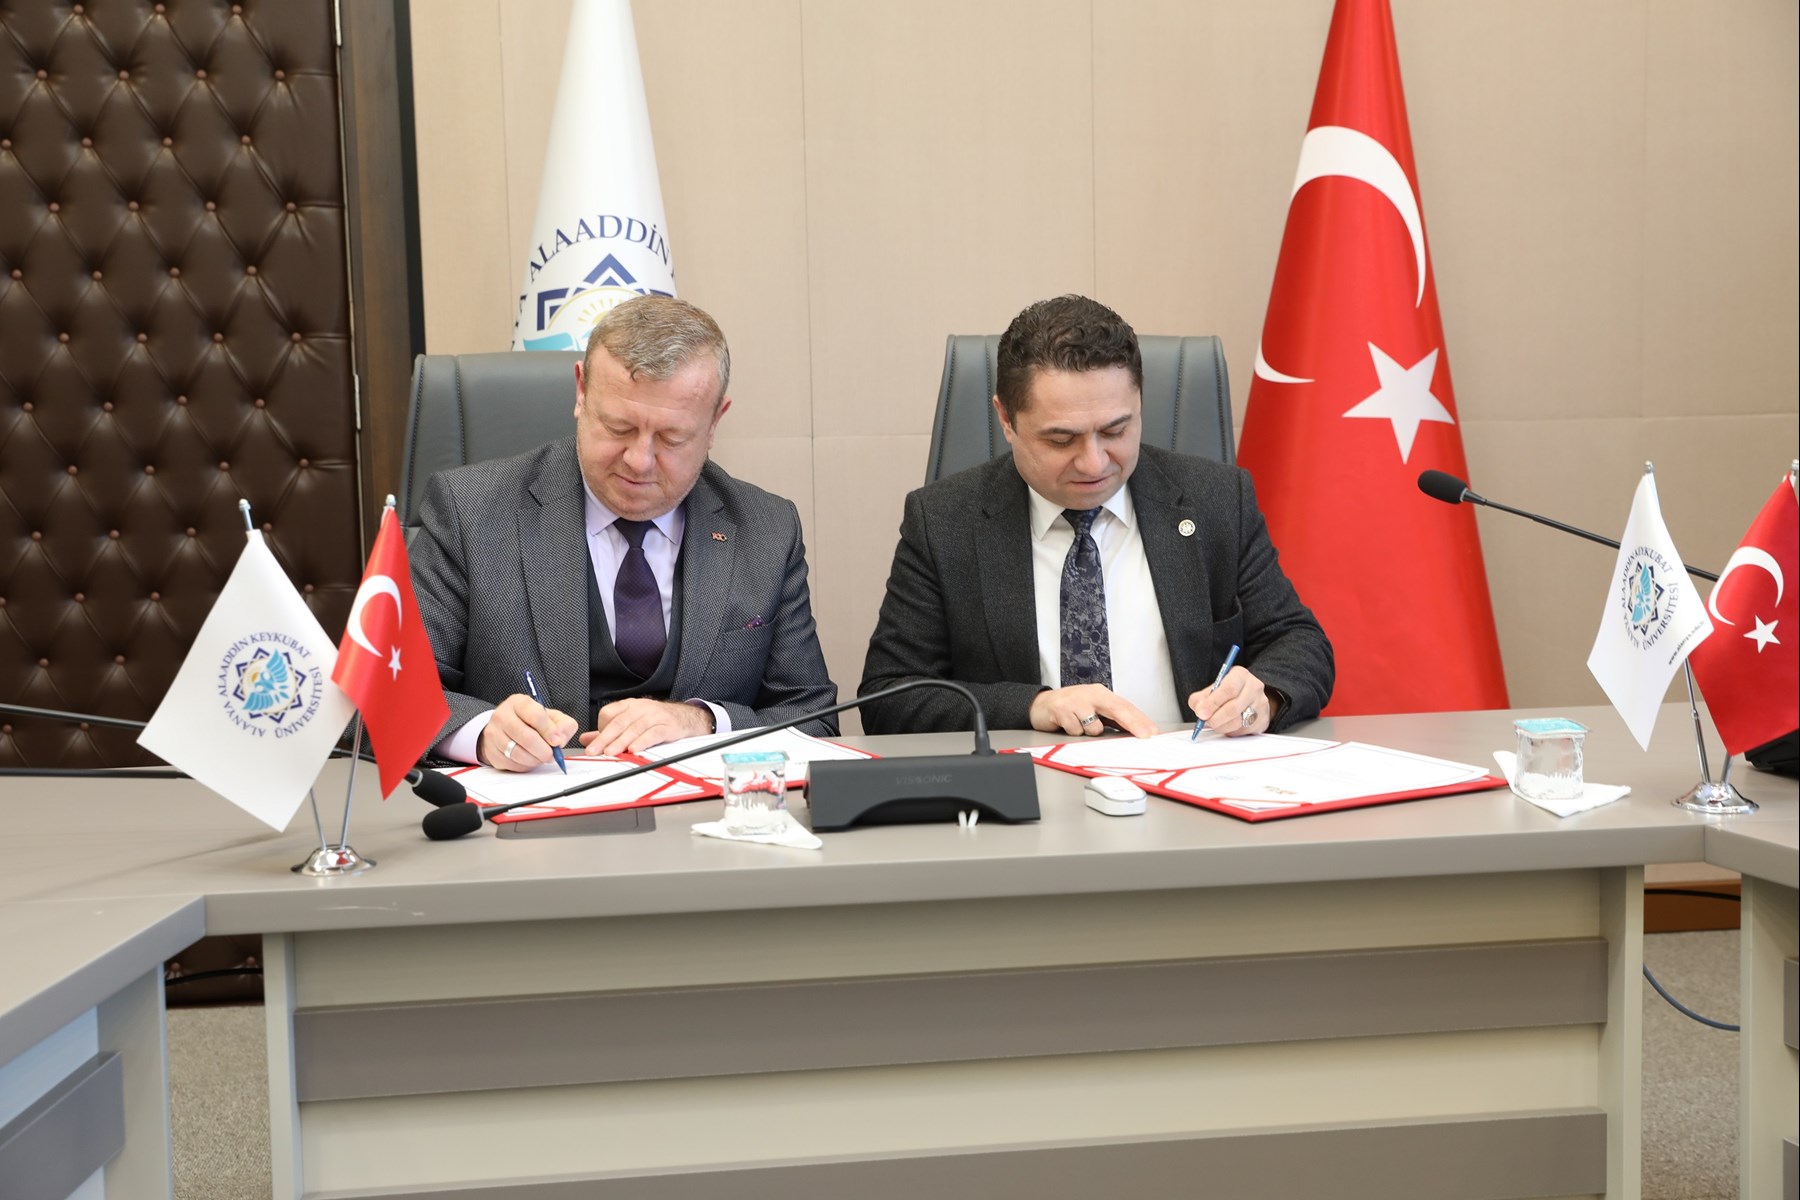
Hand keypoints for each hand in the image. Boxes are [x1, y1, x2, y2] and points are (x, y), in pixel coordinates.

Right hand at [480, 693, 577, 771]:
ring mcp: (494, 734)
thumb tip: (560, 739)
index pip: (536, 716)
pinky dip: (524, 765)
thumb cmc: (531, 722)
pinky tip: (529, 759)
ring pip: (518, 753)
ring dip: (535, 759)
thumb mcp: (551, 717)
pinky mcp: (491, 751)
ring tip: (541, 757)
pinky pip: (510, 763)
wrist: (506, 729)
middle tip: (552, 755)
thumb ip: (563, 725)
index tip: (557, 741)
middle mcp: (502, 716)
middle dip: (544, 750)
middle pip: (527, 737)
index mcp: (519, 703)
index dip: (550, 731)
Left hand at [578, 698, 712, 755]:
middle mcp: (640, 708)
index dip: (600, 730)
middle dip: (604, 738)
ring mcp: (654, 716)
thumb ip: (607, 731)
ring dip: (621, 742)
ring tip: (610, 753)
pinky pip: (653, 733)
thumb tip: (585, 739)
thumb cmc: (656, 720)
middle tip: (594, 751)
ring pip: (634, 729)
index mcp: (629, 705)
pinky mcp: (667, 726)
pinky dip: (642, 742)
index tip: (594, 745)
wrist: (686, 717)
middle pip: (619, 723)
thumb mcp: (631, 721)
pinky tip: (634, 750)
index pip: (608, 714)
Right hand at [1028, 684, 1157, 737]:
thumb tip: (1134, 730)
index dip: (1140, 719)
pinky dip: (1073, 732)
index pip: (1125, 706)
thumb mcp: (1093, 708)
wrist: (1041, 704)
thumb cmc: (1070, 707)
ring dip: (1089, 732)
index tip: (1152, 732)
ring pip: (1095, 726)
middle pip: (1117, 709)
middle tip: (1145, 736)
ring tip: (1079, 725)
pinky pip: (1076, 731)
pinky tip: (1068, 724)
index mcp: (1101, 693)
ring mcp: (1076, 701)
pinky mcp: (1061, 710)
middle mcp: (1090, 694)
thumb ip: (1111, 717)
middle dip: (1133, 724)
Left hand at [1187, 666, 1269, 736]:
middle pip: (1233, 708)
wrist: (1250, 697)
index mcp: (1240, 675)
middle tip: (1205, 721)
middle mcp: (1254, 688)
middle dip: (1215, 718)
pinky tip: (1227, 725)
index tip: (1201, 713)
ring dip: (1221, 726)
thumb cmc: (1228, 691)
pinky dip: (1230, 731)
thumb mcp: (1213, 688)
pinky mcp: (1263, 720)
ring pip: (1238, 722)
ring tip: (1214, 723)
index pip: (1228, 689)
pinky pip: (1243, 731)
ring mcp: (1261, 705)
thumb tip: (1200, 710)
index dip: (1213, 703)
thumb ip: (1201, 698)